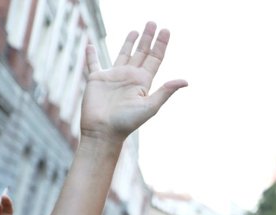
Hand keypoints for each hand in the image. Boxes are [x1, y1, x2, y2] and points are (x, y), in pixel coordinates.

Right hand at [80, 22, 185, 141]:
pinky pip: (93, 64)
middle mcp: (130, 77)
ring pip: (123, 54)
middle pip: (142, 53)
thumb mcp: (150, 106)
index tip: (166, 30)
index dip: (161, 44)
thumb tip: (185, 81)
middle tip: (153, 22)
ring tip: (136, 30)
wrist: (104, 131)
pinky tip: (90, 46)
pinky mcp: (96, 79)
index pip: (155, 59)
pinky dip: (91, 55)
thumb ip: (165, 91)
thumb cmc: (127, 122)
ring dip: (129, 42)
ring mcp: (113, 77)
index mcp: (143, 82)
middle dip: (148, 38)